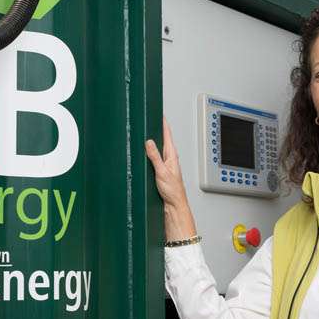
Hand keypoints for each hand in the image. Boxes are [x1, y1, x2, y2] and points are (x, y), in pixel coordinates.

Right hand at [145, 116, 196, 240]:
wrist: (174, 207)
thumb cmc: (173, 192)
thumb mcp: (162, 172)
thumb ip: (155, 157)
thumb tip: (149, 142)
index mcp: (171, 155)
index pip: (167, 134)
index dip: (163, 122)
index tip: (159, 111)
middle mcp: (169, 158)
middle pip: (161, 139)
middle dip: (156, 127)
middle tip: (150, 117)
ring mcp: (164, 165)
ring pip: (157, 148)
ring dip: (152, 140)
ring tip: (145, 131)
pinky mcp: (159, 172)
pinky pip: (153, 158)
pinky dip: (148, 152)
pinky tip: (144, 153)